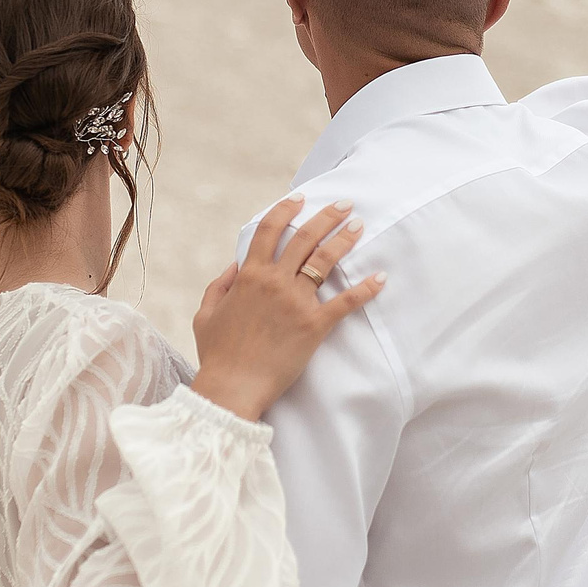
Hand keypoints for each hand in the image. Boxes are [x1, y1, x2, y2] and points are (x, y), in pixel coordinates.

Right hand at [189, 197, 386, 422]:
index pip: (269, 230)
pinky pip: (345, 302)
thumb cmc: (217, 354)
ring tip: (359, 226)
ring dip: (344, 240)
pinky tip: (381, 278)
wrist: (233, 387)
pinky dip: (365, 289)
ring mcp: (296, 302)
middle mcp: (274, 282)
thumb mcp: (206, 313)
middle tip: (344, 204)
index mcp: (249, 276)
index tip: (299, 199)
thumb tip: (235, 265)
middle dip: (327, 216)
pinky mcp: (314, 326)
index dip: (285, 210)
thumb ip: (220, 285)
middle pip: (305, 238)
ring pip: (325, 261)